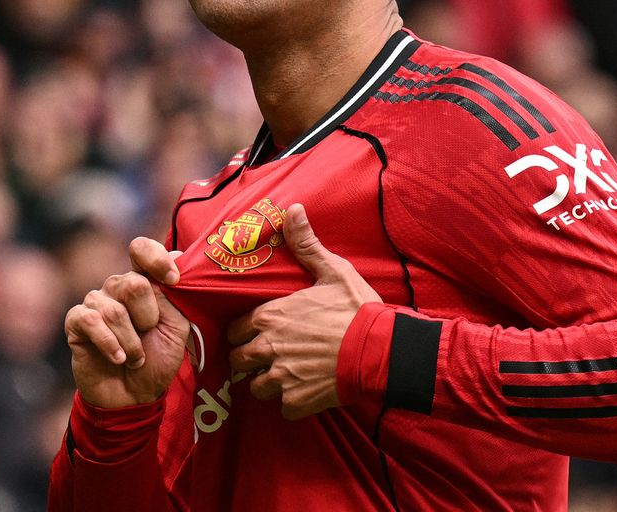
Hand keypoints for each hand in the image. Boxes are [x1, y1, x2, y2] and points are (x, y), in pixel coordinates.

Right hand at [64, 237, 188, 408]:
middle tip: (148, 336)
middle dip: (148, 318)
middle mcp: (117, 286)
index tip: (174, 280)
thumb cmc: (157, 360)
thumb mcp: (177, 328)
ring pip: (114, 310)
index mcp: (143, 281)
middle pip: (133, 283)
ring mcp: (95, 302)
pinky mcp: (76, 321)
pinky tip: (119, 358)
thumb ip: (175, 296)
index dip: (157, 259)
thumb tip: (175, 257)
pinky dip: (110, 344)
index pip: (141, 249)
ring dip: (132, 341)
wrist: (133, 397)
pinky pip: (91, 321)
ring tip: (136, 358)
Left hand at [227, 204, 380, 419]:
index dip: (244, 331)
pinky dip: (291, 402)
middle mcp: (268, 348)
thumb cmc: (356, 309)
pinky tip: (305, 390)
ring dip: (267, 382)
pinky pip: (283, 407)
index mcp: (270, 316)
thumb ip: (306, 245)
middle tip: (266, 355)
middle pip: (238, 360)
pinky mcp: (298, 401)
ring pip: (256, 387)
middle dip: (248, 359)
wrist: (382, 349)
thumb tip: (291, 209)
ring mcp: (281, 377)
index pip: (234, 329)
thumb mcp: (332, 270)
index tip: (255, 331)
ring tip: (285, 374)